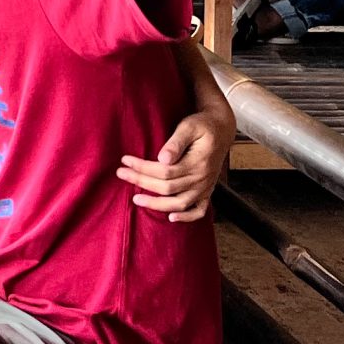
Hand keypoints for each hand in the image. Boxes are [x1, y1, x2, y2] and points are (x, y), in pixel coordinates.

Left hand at [117, 104, 232, 221]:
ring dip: (157, 204)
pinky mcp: (207, 191)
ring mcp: (205, 187)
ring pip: (180, 203)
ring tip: (136, 200)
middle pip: (168, 188)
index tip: (124, 160)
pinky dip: (187, 217)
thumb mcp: (190, 126)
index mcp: (197, 162)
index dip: (143, 167)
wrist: (222, 130)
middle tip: (121, 174)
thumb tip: (162, 158)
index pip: (165, 171)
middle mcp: (202, 178)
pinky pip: (199, 210)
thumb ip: (176, 142)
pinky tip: (171, 218)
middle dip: (142, 182)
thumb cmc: (202, 125)